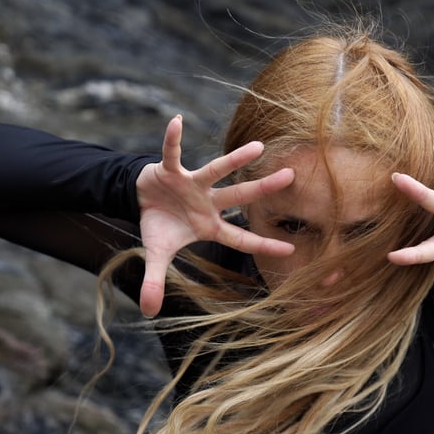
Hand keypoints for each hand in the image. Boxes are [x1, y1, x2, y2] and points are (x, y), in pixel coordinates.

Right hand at [136, 115, 294, 317]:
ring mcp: (192, 185)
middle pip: (239, 197)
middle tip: (292, 177)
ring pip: (217, 170)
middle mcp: (207, 203)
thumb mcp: (155, 254)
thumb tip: (148, 313)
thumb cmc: (159, 225)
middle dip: (263, 190)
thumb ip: (154, 281)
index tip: (290, 250)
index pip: (240, 239)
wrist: (142, 199)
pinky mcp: (171, 170)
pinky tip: (176, 120)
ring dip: (235, 159)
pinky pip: (171, 153)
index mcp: (208, 226)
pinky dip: (171, 139)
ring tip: (259, 146)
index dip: (262, 245)